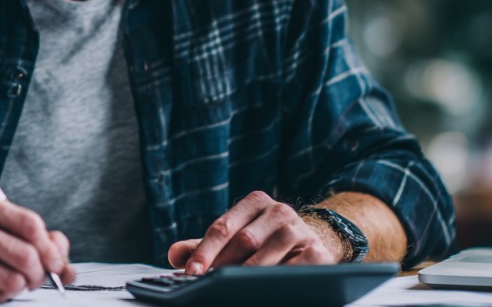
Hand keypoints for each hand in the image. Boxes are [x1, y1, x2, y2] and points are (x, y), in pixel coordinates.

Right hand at [0, 191, 74, 303]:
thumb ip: (36, 237)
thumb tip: (65, 266)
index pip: (30, 224)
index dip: (50, 248)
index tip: (56, 262)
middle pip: (24, 255)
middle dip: (39, 273)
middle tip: (37, 277)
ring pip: (12, 280)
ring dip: (21, 287)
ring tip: (14, 281)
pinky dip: (2, 296)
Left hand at [167, 191, 343, 273]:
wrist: (311, 243)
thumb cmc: (263, 241)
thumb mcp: (234, 238)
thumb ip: (202, 246)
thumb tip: (174, 255)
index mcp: (255, 202)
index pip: (223, 227)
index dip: (204, 252)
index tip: (190, 272)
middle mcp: (279, 210)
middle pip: (244, 240)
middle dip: (223, 265)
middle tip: (208, 284)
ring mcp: (300, 230)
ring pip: (269, 253)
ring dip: (248, 274)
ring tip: (233, 288)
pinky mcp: (317, 252)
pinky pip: (294, 269)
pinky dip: (277, 280)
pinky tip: (264, 290)